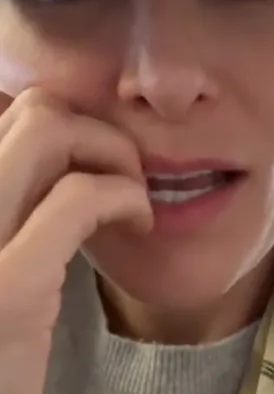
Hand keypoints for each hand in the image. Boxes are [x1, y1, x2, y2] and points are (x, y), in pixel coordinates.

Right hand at [0, 89, 151, 393]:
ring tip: (129, 193)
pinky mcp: (7, 287)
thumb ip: (14, 218)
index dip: (52, 120)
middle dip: (91, 124)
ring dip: (111, 148)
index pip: (1, 111)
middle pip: (26, 105)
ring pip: (48, 127)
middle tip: (117, 173)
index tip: (85, 160)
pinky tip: (139, 222)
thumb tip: (53, 164)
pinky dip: (124, 194)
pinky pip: (79, 198)